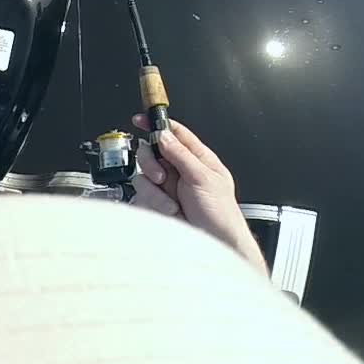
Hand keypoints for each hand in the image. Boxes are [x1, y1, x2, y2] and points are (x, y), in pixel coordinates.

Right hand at [129, 115, 266, 273]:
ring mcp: (167, 187)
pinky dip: (153, 203)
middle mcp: (180, 170)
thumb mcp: (204, 178)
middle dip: (152, 163)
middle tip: (161, 176)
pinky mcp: (156, 203)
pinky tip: (169, 211)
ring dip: (156, 190)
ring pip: (144, 175)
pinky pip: (142, 194)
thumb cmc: (221, 214)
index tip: (142, 119)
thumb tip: (164, 135)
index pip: (174, 133)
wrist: (216, 244)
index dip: (157, 124)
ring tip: (172, 202)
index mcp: (197, 158)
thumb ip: (181, 155)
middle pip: (152, 151)